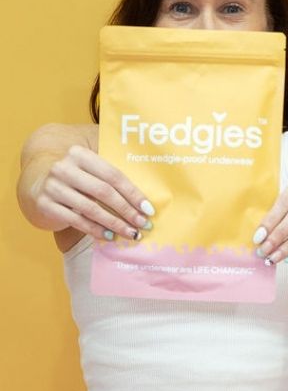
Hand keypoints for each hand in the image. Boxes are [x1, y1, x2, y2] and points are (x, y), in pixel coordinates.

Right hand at [30, 145, 152, 239]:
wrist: (36, 185)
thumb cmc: (75, 179)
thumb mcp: (88, 170)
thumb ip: (110, 177)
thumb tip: (145, 201)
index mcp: (79, 154)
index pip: (112, 175)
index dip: (133, 193)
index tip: (149, 209)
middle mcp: (63, 168)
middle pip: (103, 192)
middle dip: (127, 210)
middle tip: (143, 224)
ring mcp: (52, 186)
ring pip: (91, 208)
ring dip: (115, 224)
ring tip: (131, 233)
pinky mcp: (45, 205)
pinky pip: (77, 221)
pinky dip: (96, 230)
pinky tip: (110, 236)